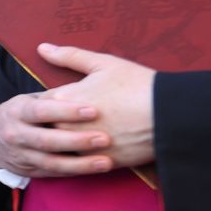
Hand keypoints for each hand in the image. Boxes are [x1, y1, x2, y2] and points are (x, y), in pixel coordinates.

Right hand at [0, 86, 112, 179]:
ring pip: (51, 162)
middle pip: (46, 140)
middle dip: (76, 140)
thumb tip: (84, 86)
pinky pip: (54, 173)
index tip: (93, 110)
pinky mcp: (29, 171)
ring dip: (80, 164)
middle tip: (105, 138)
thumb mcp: (29, 99)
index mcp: (17, 111)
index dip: (67, 111)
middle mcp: (16, 135)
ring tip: (106, 162)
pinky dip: (74, 172)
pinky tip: (94, 170)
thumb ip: (52, 97)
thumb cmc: (21, 113)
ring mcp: (21, 155)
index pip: (42, 111)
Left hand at [37, 44, 156, 169]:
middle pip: (47, 127)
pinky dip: (82, 157)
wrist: (171, 115)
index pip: (38, 104)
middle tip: (67, 119)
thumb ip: (69, 56)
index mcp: (62, 99)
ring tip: (84, 134)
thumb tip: (42, 47)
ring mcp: (80, 147)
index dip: (48, 103)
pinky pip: (79, 163)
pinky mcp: (97, 163)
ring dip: (65, 142)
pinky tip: (93, 149)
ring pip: (61, 147)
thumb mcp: (104, 64)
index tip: (58, 103)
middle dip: (53, 123)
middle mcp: (65, 125)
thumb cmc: (138, 85)